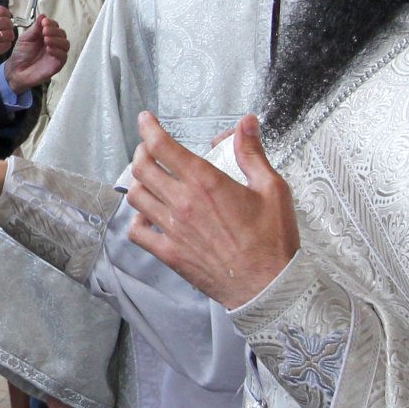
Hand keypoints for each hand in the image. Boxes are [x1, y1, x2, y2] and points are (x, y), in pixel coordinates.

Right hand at [0, 4, 14, 78]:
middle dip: (9, 25)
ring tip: (4, 37)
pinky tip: (1, 45)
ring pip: (8, 34)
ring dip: (9, 36)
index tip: (7, 17)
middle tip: (7, 28)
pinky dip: (6, 45)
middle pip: (6, 22)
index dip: (6, 14)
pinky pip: (5, 46)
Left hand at [5, 15, 68, 90]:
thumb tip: (43, 16)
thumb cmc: (20, 54)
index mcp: (46, 35)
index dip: (51, 23)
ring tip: (46, 40)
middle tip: (45, 31)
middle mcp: (53, 44)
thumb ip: (35, 28)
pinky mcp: (57, 65)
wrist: (16, 70)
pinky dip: (57, 51)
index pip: (55, 26)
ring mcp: (56, 54)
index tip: (44, 22)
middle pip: (62, 34)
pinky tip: (49, 49)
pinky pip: (63, 57)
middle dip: (54, 31)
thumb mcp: (26, 37)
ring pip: (65, 44)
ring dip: (57, 40)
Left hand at [124, 112, 297, 309]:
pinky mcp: (170, 253)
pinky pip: (138, 233)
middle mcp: (183, 203)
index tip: (146, 121)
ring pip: (136, 196)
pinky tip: (147, 216)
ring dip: (138, 182)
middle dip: (141, 151)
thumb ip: (252, 153)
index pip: (163, 146)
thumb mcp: (272, 188)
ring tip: (148, 178)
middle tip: (148, 148)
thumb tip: (245, 125)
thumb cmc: (272, 242)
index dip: (149, 128)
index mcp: (206, 183)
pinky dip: (137, 220)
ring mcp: (173, 229)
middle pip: (142, 168)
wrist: (268, 286)